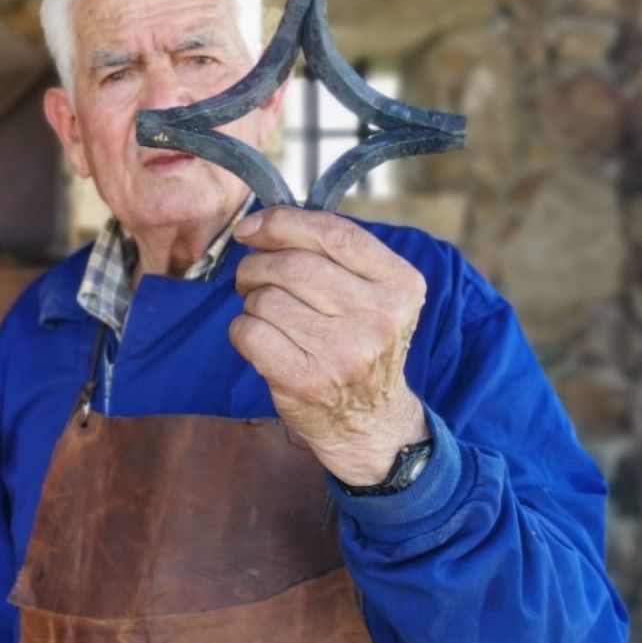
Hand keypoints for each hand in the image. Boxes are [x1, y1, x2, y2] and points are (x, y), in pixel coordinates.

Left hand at [231, 208, 428, 486]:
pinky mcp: (307, 380)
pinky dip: (242, 330)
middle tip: (251, 277)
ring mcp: (344, 352)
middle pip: (291, 266)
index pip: (333, 233)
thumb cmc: (358, 343)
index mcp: (400, 284)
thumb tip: (261, 223)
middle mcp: (378, 317)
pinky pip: (249, 332)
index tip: (252, 227)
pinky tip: (259, 339)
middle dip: (256, 265)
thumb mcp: (373, 294)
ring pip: (265, 299)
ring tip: (266, 314)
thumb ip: (332, 254)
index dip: (282, 222)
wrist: (370, 420)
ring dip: (251, 301)